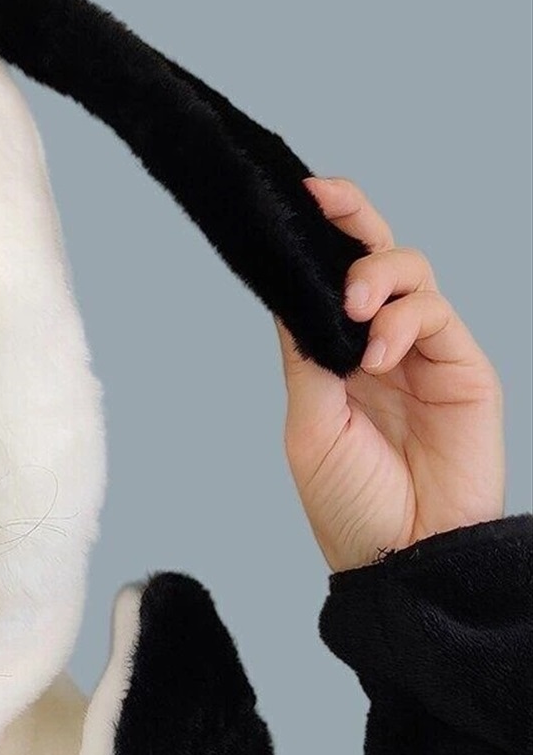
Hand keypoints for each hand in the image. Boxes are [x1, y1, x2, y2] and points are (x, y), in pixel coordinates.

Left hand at [274, 176, 504, 572]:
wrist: (403, 556)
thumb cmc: (350, 507)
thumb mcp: (309, 427)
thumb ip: (308, 358)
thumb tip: (292, 295)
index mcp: (333, 362)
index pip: (324, 286)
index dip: (316, 239)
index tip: (296, 198)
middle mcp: (378, 349)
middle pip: (372, 260)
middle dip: (352, 220)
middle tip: (325, 201)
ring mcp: (422, 355)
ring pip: (408, 274)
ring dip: (376, 274)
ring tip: (356, 308)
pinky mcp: (462, 367)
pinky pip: (435, 313)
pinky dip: (404, 319)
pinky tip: (380, 352)